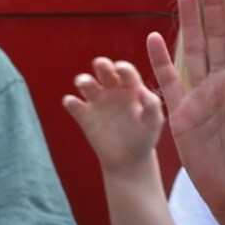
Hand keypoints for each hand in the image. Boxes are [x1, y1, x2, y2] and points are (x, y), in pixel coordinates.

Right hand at [61, 56, 163, 173]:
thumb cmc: (144, 136)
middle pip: (104, 71)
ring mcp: (97, 102)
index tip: (120, 68)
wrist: (129, 159)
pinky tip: (72, 103)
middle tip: (100, 64)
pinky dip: (71, 102)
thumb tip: (144, 92)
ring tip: (84, 84)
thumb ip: (152, 106)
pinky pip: (74, 105)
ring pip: (86, 84)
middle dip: (102, 65)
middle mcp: (112, 89)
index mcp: (130, 87)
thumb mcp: (153, 122)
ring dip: (83, 80)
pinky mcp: (84, 116)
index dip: (123, 68)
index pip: (126, 72)